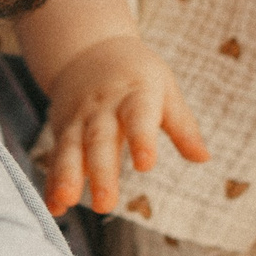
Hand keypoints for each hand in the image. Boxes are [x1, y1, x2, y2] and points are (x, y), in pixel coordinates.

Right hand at [42, 35, 209, 215]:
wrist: (89, 48)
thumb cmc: (137, 75)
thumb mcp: (164, 89)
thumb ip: (182, 125)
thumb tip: (203, 157)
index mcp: (134, 94)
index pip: (138, 116)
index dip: (141, 139)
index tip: (145, 164)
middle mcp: (102, 108)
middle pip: (100, 140)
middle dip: (101, 172)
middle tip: (105, 205)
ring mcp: (78, 120)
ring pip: (71, 149)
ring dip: (67, 177)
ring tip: (68, 201)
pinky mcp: (62, 131)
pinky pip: (56, 158)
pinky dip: (52, 183)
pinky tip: (54, 207)